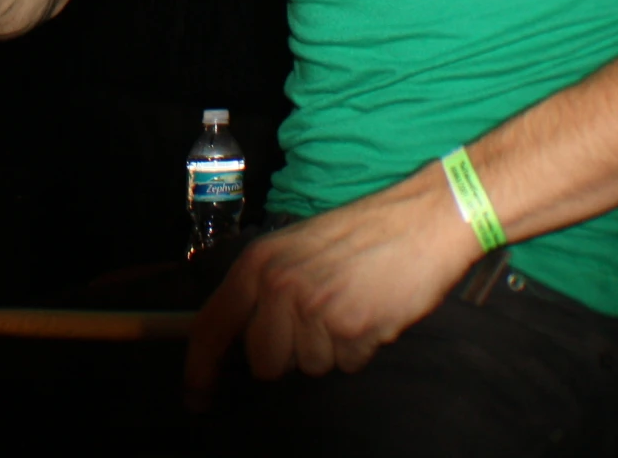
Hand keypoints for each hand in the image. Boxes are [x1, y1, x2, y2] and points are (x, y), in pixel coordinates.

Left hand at [183, 163, 481, 402]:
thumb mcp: (295, 247)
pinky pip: (348, 364)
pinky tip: (373, 311)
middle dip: (291, 355)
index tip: (196, 398)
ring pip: (311, 367)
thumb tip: (242, 337)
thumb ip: (265, 287)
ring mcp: (315, 308)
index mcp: (258, 263)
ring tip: (350, 307)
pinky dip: (362, 348)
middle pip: (264, 362)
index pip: (211, 325)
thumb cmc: (360, 234)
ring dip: (332, 349)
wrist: (421, 220)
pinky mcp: (352, 327)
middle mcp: (279, 286)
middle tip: (319, 320)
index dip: (199, 369)